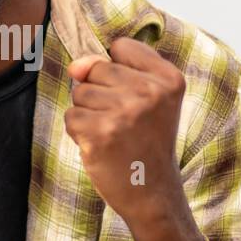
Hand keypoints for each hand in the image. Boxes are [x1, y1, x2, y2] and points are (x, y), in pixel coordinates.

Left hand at [64, 36, 186, 227]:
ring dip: (88, 114)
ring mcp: (125, 113)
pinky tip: (101, 146)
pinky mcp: (101, 134)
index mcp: (169, 78)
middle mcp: (150, 92)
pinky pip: (71, 116)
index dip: (118, 71)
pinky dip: (79, 132)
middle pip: (96, 68)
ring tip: (113, 134)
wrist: (152, 193)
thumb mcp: (148, 99)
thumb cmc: (146, 142)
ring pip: (80, 92)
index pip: (121, 47)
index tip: (136, 98)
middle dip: (100, 94)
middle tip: (123, 122)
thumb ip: (113, 69)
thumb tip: (76, 66)